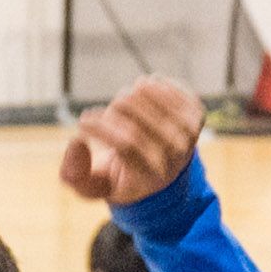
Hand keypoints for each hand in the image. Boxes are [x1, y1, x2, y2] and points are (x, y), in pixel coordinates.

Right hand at [58, 77, 200, 205]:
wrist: (161, 173)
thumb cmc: (120, 176)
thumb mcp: (92, 186)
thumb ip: (74, 174)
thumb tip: (76, 142)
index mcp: (152, 177)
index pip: (127, 145)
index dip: (101, 129)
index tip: (82, 121)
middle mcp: (176, 158)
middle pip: (139, 123)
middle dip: (113, 112)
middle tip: (106, 114)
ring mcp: (190, 135)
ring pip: (155, 103)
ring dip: (131, 96)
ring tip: (123, 103)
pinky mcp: (196, 116)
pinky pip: (172, 90)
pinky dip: (153, 85)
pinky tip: (143, 88)